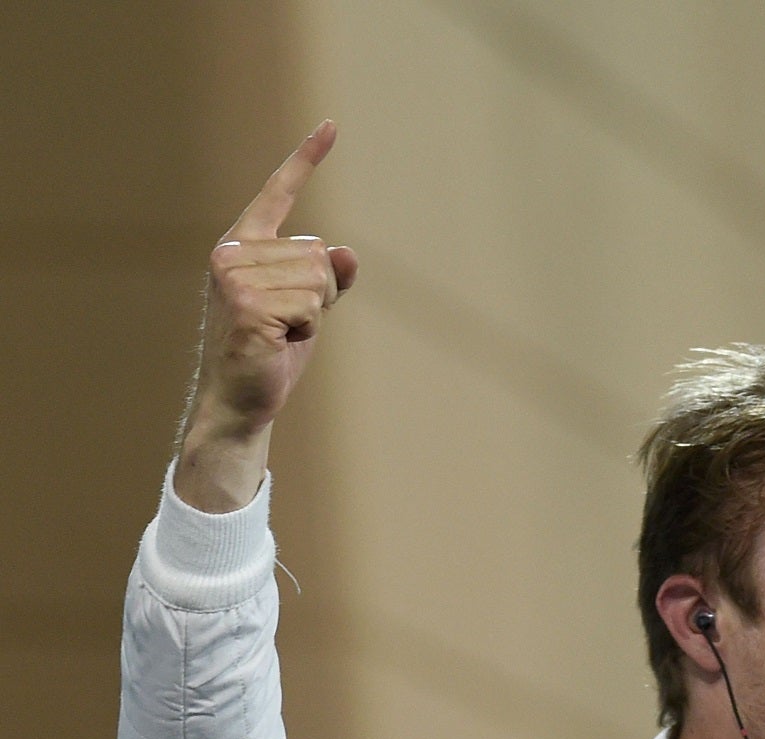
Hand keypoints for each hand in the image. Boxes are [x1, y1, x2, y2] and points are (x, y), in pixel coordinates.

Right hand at [175, 122, 357, 510]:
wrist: (240, 400)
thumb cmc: (272, 351)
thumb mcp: (308, 307)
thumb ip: (329, 277)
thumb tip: (345, 250)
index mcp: (243, 246)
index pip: (278, 194)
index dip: (305, 159)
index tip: (331, 124)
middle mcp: (231, 253)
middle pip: (318, 254)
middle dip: (319, 294)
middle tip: (286, 323)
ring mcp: (235, 278)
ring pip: (319, 280)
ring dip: (313, 314)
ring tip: (280, 333)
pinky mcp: (248, 306)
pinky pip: (311, 307)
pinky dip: (307, 330)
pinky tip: (279, 343)